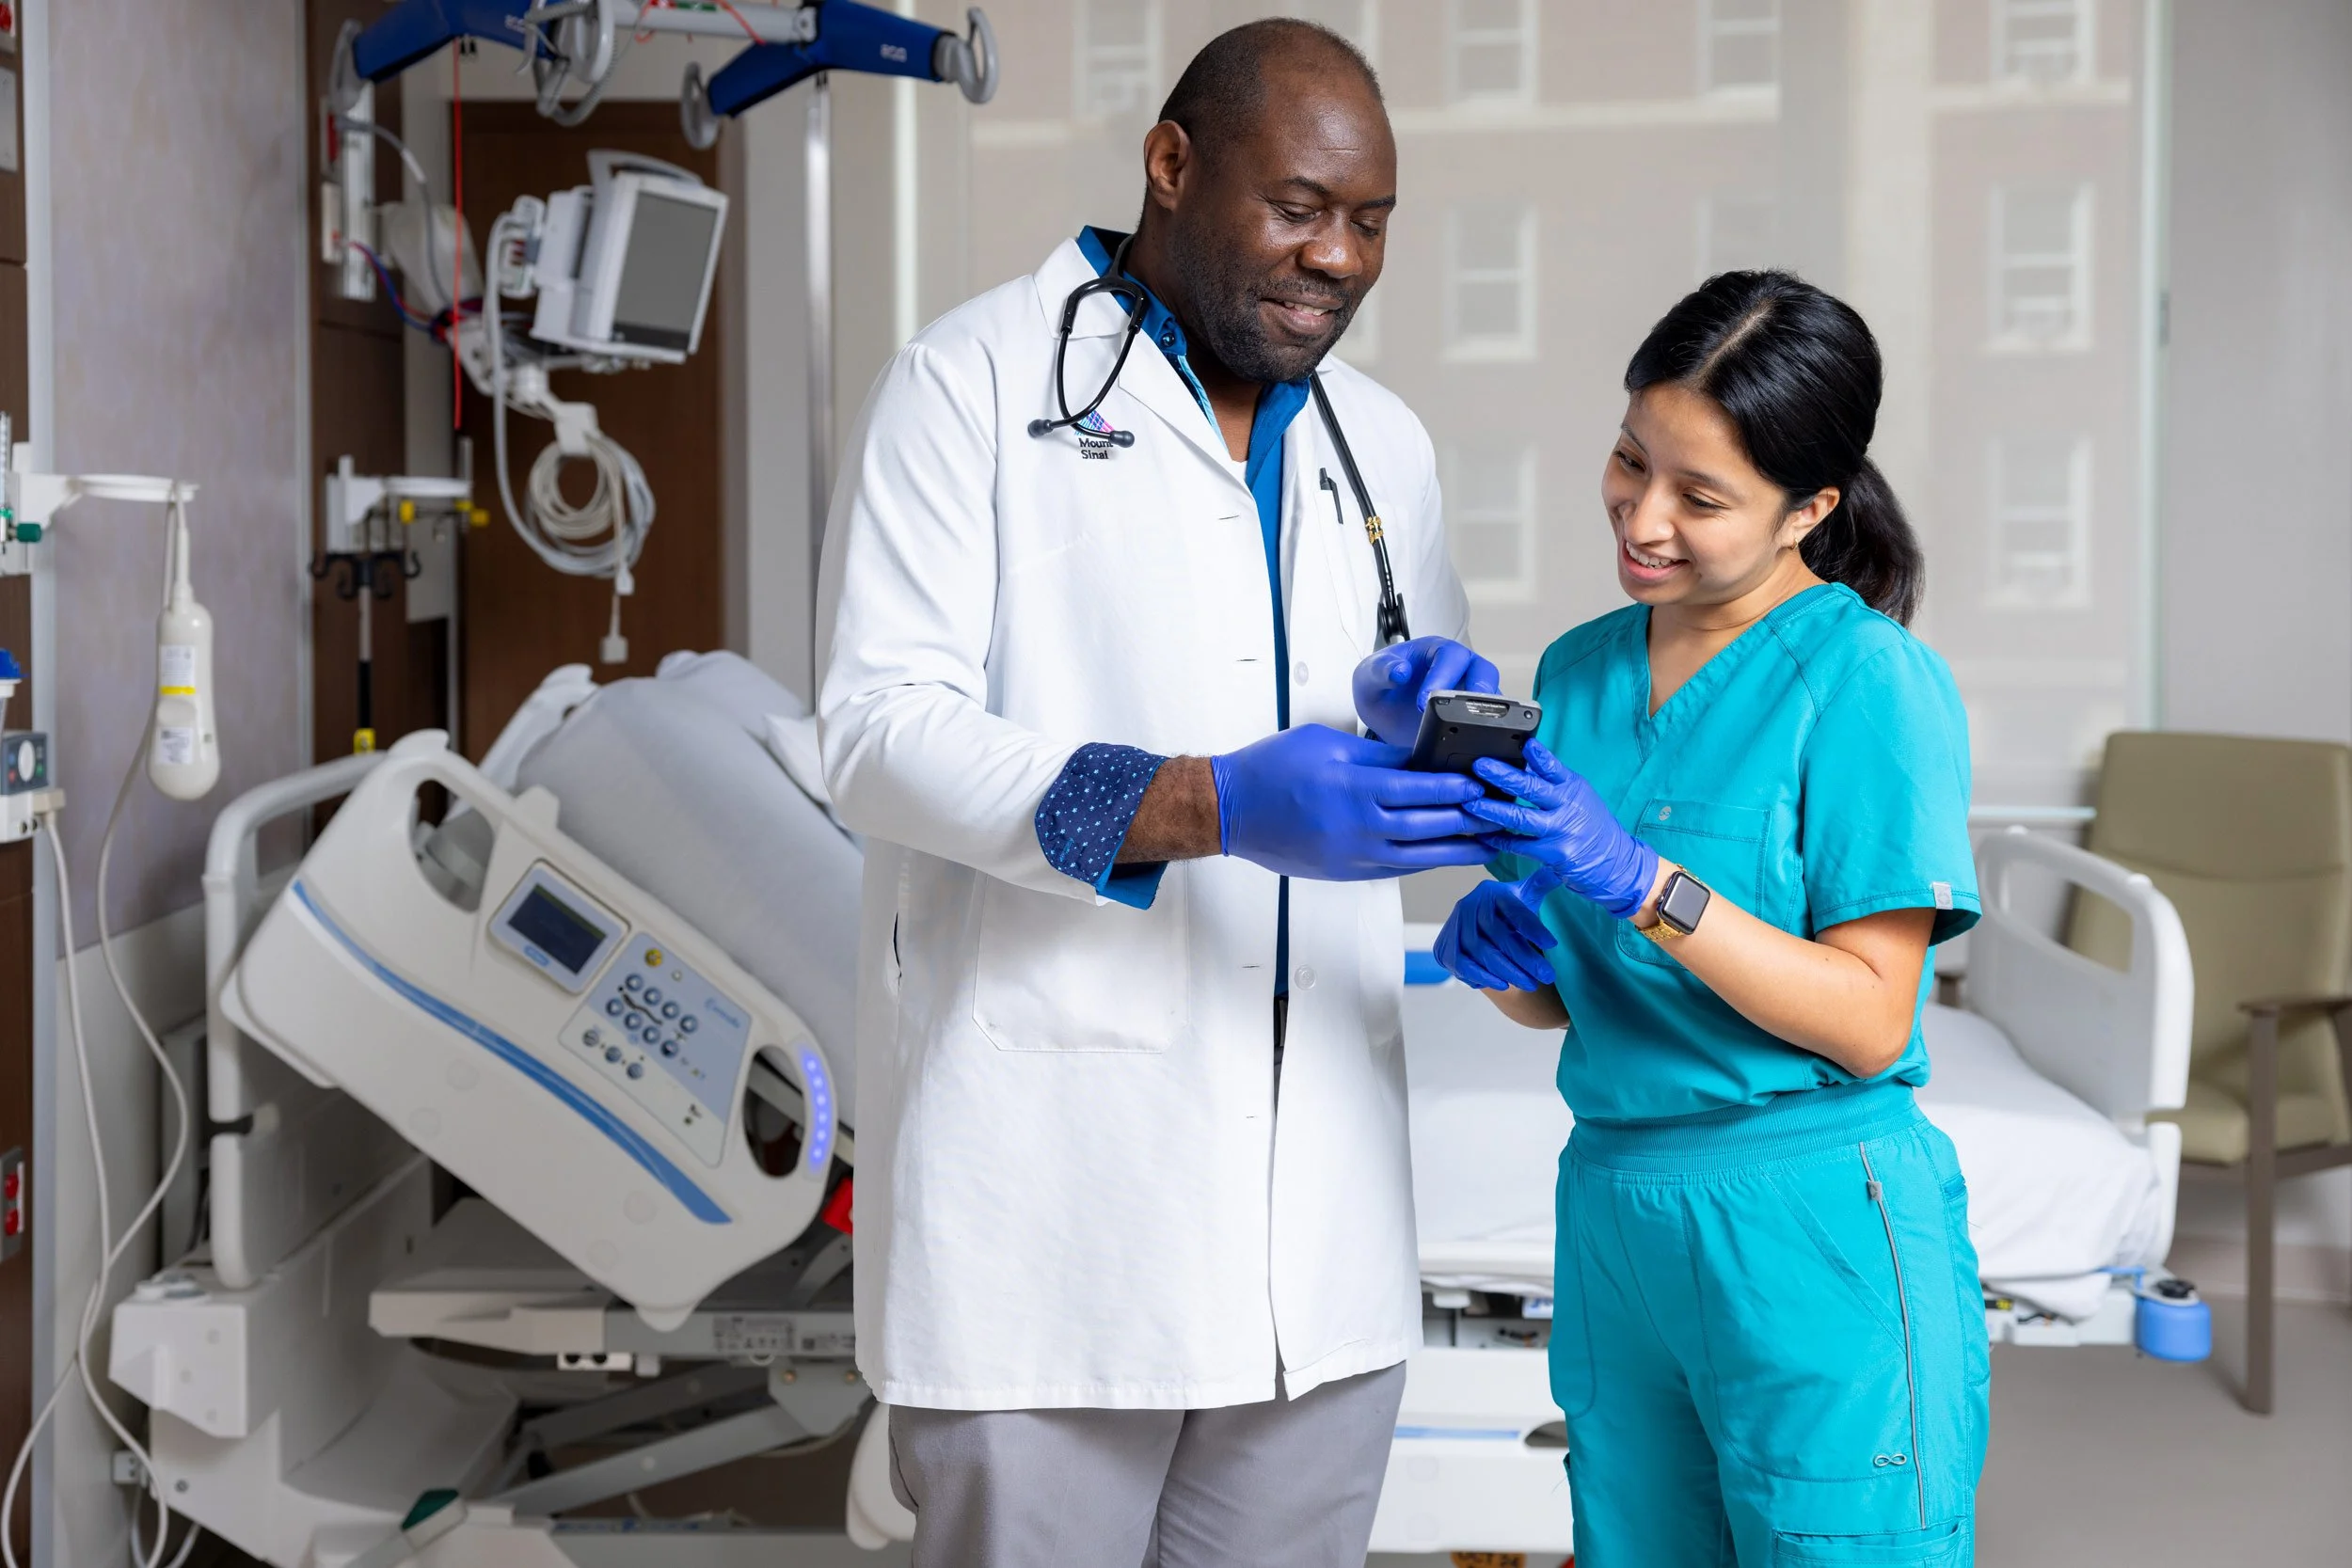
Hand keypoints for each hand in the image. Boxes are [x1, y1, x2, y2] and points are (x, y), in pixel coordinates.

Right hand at [1211, 724, 1490, 880]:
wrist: (1230, 811)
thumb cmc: (1271, 771)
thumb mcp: (1329, 743)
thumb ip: (1379, 753)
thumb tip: (1421, 758)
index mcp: (1355, 789)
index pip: (1422, 789)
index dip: (1458, 787)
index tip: (1483, 782)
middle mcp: (1359, 828)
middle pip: (1430, 825)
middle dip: (1470, 818)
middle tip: (1500, 812)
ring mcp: (1353, 856)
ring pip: (1420, 855)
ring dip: (1459, 849)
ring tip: (1489, 843)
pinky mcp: (1347, 872)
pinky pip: (1398, 869)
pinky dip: (1427, 861)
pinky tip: (1446, 854)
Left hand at [1350, 636, 1499, 744]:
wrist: (1383, 715)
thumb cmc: (1379, 687)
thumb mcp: (1368, 677)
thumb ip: (1380, 671)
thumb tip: (1399, 671)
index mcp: (1436, 651)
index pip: (1450, 656)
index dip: (1442, 676)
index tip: (1426, 701)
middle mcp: (1459, 669)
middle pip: (1483, 672)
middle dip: (1478, 692)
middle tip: (1463, 715)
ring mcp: (1469, 693)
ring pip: (1493, 698)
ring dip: (1487, 714)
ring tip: (1472, 733)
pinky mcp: (1473, 718)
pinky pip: (1489, 723)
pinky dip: (1486, 732)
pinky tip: (1474, 747)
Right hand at [1434, 873, 1562, 991]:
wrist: (1477, 927)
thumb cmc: (1507, 912)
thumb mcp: (1525, 895)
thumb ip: (1540, 883)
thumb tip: (1557, 872)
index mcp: (1492, 892)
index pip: (1513, 910)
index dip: (1532, 928)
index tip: (1552, 944)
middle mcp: (1469, 905)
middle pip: (1498, 934)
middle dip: (1525, 958)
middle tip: (1547, 976)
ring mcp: (1454, 926)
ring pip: (1481, 951)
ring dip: (1507, 971)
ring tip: (1530, 983)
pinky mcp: (1444, 947)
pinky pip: (1461, 964)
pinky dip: (1482, 975)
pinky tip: (1503, 984)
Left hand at [1466, 741, 1658, 919]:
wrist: (1615, 862)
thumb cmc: (1591, 825)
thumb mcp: (1577, 795)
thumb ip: (1552, 780)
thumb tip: (1521, 760)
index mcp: (1572, 787)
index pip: (1554, 767)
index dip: (1539, 756)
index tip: (1524, 745)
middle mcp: (1567, 807)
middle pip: (1532, 788)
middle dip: (1503, 776)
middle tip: (1480, 766)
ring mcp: (1561, 832)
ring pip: (1521, 819)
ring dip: (1493, 810)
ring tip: (1471, 802)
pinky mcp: (1554, 854)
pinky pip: (1519, 845)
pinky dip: (1498, 839)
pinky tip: (1480, 832)